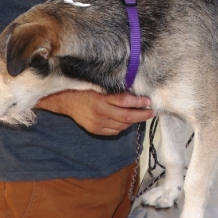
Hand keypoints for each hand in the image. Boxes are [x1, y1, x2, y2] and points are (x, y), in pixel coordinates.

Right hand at [36, 90, 153, 135]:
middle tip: (151, 112)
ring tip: (140, 115)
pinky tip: (126, 121)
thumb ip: (116, 91)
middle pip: (127, 117)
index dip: (139, 102)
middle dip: (142, 115)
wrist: (66, 100)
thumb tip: (136, 93)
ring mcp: (97, 123)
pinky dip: (123, 127)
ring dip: (133, 121)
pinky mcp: (95, 130)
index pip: (125, 101)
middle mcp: (100, 112)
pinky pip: (114, 131)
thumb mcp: (100, 86)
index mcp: (101, 99)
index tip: (149, 101)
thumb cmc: (85, 89)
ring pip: (122, 126)